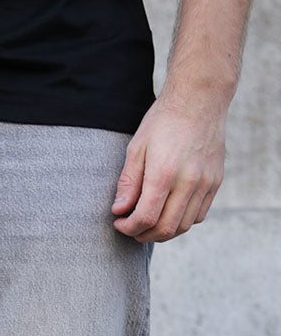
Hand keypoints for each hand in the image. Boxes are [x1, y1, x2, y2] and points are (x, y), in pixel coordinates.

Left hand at [111, 91, 226, 242]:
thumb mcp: (137, 148)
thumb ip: (128, 182)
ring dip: (162, 232)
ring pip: (183, 226)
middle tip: (131, 228)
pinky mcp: (215, 182)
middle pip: (165, 229)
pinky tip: (168, 212)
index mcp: (164, 173)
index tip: (119, 223)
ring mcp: (205, 183)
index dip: (128, 228)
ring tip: (148, 223)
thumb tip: (119, 210)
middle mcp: (188, 181)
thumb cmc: (163, 121)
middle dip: (143, 235)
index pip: (145, 218)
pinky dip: (181, 222)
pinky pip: (198, 215)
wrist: (200, 99)